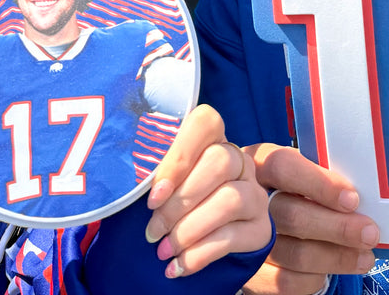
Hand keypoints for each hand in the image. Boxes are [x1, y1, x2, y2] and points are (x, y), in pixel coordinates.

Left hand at [143, 105, 271, 277]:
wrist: (203, 239)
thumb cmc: (171, 202)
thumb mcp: (162, 181)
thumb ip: (151, 171)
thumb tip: (128, 182)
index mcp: (212, 139)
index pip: (205, 122)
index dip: (179, 155)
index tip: (154, 193)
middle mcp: (239, 161)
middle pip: (219, 161)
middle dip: (180, 201)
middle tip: (153, 229)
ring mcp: (254, 193)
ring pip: (230, 199)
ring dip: (189, 229)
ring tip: (163, 248)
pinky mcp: (259, 228)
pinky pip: (233, 237)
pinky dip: (199, 254)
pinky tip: (177, 266)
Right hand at [231, 143, 378, 294]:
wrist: (256, 219)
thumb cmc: (286, 189)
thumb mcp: (296, 170)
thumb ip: (319, 175)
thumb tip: (360, 194)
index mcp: (257, 163)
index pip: (283, 167)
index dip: (320, 183)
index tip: (352, 199)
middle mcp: (245, 200)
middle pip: (292, 215)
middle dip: (338, 227)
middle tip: (369, 232)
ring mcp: (244, 240)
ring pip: (296, 253)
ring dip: (337, 257)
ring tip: (364, 256)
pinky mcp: (249, 274)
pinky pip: (287, 283)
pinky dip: (315, 277)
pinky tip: (331, 269)